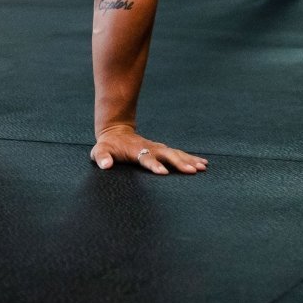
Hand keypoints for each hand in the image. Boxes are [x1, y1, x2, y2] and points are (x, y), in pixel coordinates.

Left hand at [90, 126, 207, 174]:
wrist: (116, 131)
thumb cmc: (108, 145)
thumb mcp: (100, 150)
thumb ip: (101, 157)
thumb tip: (105, 165)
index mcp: (136, 151)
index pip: (145, 158)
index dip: (153, 164)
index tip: (163, 172)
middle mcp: (150, 148)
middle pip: (166, 155)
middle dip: (178, 162)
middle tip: (191, 171)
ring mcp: (157, 148)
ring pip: (175, 153)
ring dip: (188, 160)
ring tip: (202, 167)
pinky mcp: (162, 150)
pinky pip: (178, 154)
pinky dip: (190, 158)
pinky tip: (203, 164)